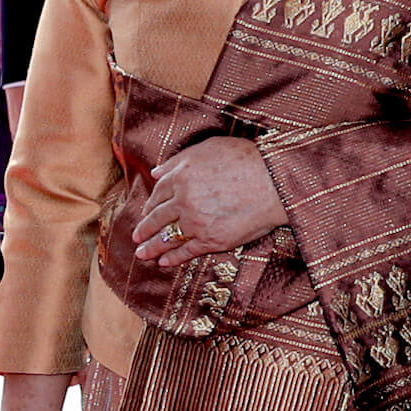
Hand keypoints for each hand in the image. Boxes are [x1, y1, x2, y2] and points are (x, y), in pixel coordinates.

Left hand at [129, 137, 284, 268]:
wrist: (274, 182)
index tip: (146, 212)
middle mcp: (183, 200)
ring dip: (152, 247)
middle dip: (144, 228)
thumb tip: (156, 171)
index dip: (150, 204)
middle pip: (157, 217)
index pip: (158, 193)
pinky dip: (173, 258)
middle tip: (136, 237)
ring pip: (167, 237)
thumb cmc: (246, 159)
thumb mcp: (209, 148)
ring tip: (142, 254)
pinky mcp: (211, 240)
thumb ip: (179, 160)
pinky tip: (164, 262)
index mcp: (181, 176)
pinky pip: (186, 251)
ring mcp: (196, 222)